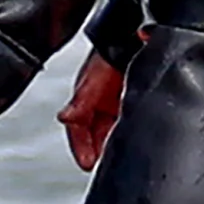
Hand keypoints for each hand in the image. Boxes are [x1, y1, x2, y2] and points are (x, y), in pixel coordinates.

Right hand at [60, 51, 123, 171]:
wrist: (134, 39)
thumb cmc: (108, 53)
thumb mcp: (91, 81)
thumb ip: (79, 102)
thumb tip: (66, 117)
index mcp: (84, 101)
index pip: (78, 131)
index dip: (81, 148)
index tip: (87, 164)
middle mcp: (99, 104)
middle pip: (97, 135)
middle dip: (100, 150)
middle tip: (106, 163)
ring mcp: (117, 104)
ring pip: (114, 131)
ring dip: (115, 142)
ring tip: (122, 153)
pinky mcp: (134, 101)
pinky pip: (130, 123)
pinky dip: (131, 132)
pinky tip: (137, 138)